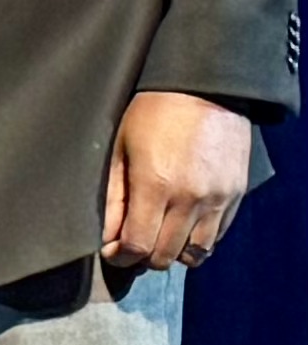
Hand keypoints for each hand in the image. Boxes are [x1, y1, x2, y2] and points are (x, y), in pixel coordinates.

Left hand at [106, 89, 253, 278]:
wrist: (207, 88)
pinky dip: (198, 239)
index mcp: (156, 186)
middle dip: (143, 256)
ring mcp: (218, 197)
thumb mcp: (121, 151)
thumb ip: (113, 198)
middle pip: (165, 255)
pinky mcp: (236, 193)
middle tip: (133, 241)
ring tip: (160, 235)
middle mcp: (190, 198)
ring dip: (173, 251)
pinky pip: (217, 234)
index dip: (120, 255)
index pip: (137, 245)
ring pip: (195, 252)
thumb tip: (108, 237)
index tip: (113, 249)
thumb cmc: (155, 113)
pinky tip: (183, 225)